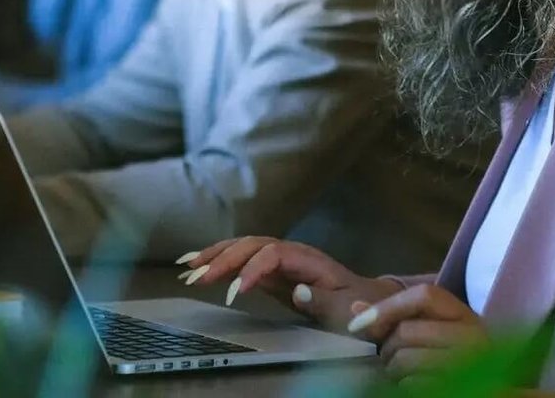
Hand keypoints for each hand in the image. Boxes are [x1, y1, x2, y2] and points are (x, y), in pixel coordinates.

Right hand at [175, 237, 402, 331]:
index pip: (274, 253)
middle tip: (196, 278)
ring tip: (187, 269)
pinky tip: (197, 265)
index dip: (253, 268)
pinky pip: (241, 260)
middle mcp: (290, 252)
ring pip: (243, 248)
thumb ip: (322, 300)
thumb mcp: (346, 308)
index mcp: (308, 258)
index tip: (235, 292)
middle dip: (223, 259)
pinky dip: (218, 261)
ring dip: (214, 256)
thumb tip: (296, 290)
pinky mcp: (271, 270)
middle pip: (252, 245)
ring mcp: (279, 258)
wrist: (367, 300)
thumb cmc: (358, 306)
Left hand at [345, 283, 487, 376]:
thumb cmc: (454, 357)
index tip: (356, 324)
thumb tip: (355, 308)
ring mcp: (469, 364)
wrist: (494, 386)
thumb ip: (396, 316)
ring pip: (405, 360)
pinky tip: (414, 385)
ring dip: (393, 370)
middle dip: (387, 347)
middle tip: (391, 357)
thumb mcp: (432, 330)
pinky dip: (405, 387)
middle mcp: (473, 336)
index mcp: (464, 314)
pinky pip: (413, 385)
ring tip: (402, 373)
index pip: (424, 295)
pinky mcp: (461, 387)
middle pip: (406, 330)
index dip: (386, 306)